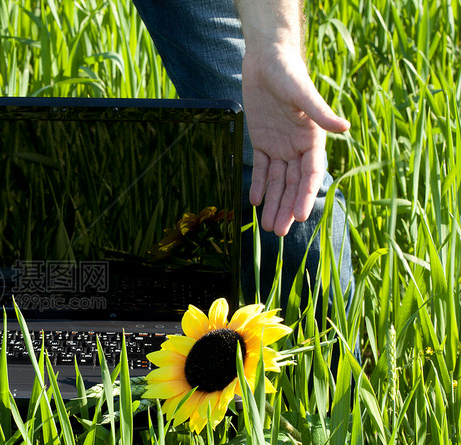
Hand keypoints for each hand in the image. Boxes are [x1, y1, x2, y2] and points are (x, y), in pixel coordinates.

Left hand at [242, 48, 349, 235]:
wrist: (267, 60)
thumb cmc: (288, 72)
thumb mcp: (302, 92)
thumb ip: (319, 112)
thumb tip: (343, 127)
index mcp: (313, 137)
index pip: (311, 173)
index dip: (307, 195)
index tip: (302, 215)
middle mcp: (297, 146)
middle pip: (293, 184)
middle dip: (287, 207)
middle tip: (280, 231)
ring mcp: (279, 145)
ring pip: (277, 181)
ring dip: (273, 203)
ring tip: (268, 226)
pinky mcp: (262, 141)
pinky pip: (260, 168)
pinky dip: (258, 184)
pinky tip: (255, 202)